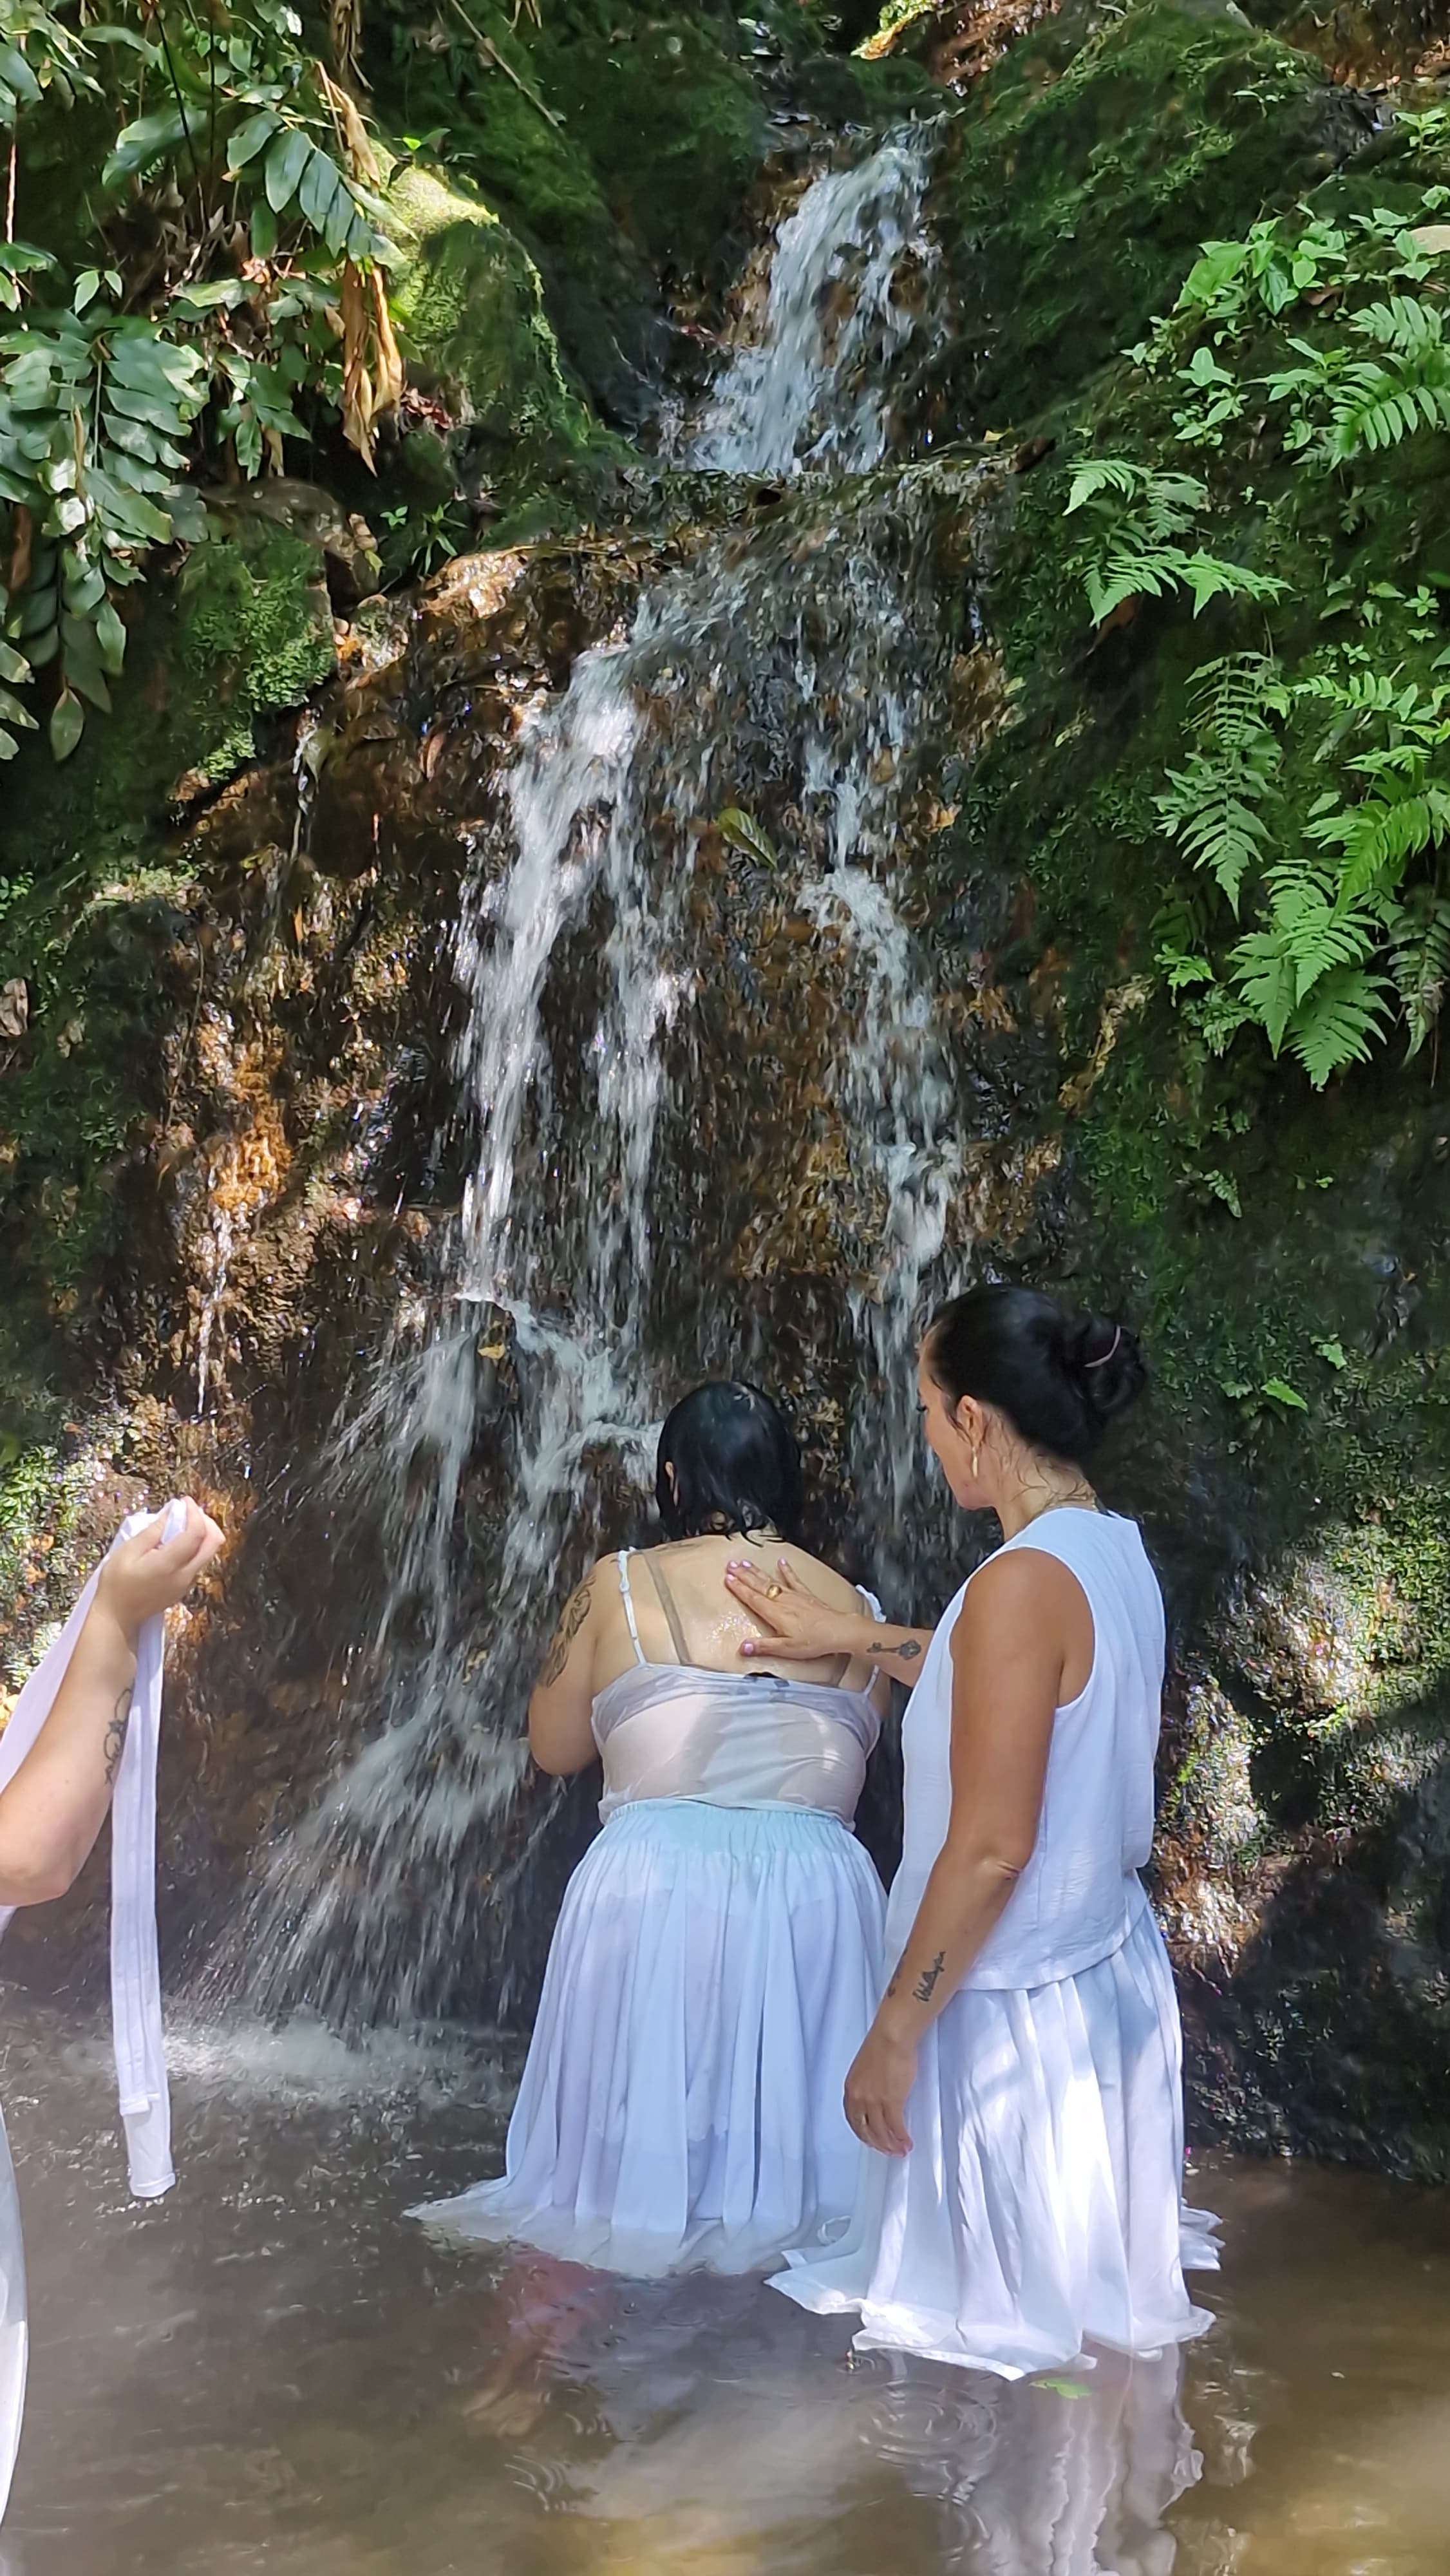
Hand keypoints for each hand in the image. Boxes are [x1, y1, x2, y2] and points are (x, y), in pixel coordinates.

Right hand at [95, 1502, 224, 1644]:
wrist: (117, 1618)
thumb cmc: (116, 1584)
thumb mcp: (128, 1551)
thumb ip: (153, 1531)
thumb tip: (172, 1512)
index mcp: (170, 1564)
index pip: (197, 1533)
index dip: (195, 1512)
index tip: (185, 1501)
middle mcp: (185, 1574)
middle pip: (214, 1542)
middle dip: (206, 1521)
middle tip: (187, 1512)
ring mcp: (187, 1584)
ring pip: (209, 1553)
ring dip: (202, 1534)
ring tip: (181, 1525)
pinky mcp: (184, 1589)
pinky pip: (199, 1562)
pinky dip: (195, 1547)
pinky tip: (176, 1543)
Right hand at [724, 1555, 864, 1663]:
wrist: (838, 1631)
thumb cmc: (814, 1641)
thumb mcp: (786, 1649)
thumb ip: (763, 1647)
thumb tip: (743, 1648)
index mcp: (775, 1613)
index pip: (752, 1598)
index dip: (739, 1588)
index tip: (728, 1579)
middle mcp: (782, 1601)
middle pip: (758, 1585)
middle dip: (743, 1575)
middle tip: (730, 1565)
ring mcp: (794, 1596)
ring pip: (771, 1580)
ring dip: (757, 1571)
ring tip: (746, 1562)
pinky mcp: (806, 1595)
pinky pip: (793, 1579)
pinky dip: (787, 1570)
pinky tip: (781, 1561)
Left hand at [844, 2021, 916, 2156]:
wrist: (891, 2036)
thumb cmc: (882, 2045)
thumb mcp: (865, 2069)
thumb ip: (866, 2086)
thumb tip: (876, 2097)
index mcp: (850, 2089)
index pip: (853, 2120)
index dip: (863, 2134)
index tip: (872, 2140)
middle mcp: (858, 2098)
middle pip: (865, 2130)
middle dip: (877, 2144)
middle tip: (888, 2151)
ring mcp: (874, 2101)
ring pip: (881, 2133)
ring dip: (891, 2146)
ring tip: (900, 2151)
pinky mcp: (891, 2102)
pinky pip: (895, 2128)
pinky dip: (901, 2138)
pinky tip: (907, 2143)